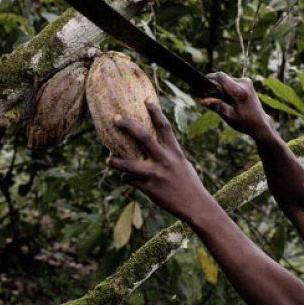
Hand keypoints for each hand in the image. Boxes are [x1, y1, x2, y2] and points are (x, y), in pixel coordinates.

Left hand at [108, 100, 215, 220]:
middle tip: (115, 118)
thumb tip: (151, 147)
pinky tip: (125, 177)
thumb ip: (167, 154)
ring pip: (131, 166)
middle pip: (144, 138)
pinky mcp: (151, 189)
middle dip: (129, 126)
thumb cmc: (188, 183)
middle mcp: (165, 161)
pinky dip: (127, 178)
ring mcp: (157, 175)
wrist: (195, 205)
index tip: (146, 99)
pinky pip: (133, 182)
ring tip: (108, 160)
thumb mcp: (181, 164)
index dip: (155, 112)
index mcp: (175, 152)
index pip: (164, 127)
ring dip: (117, 162)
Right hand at [201, 72, 273, 140]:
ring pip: (227, 80)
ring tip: (223, 101)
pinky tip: (229, 99)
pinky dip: (228, 88)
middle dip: (216, 86)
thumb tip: (202, 100)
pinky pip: (232, 82)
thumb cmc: (244, 122)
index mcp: (239, 92)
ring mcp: (247, 81)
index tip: (203, 83)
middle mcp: (244, 83)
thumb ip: (216, 105)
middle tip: (211, 98)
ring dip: (222, 88)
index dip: (210, 78)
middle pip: (223, 78)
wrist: (260, 123)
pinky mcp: (247, 82)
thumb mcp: (228, 116)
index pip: (221, 76)